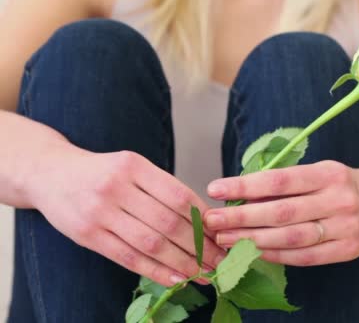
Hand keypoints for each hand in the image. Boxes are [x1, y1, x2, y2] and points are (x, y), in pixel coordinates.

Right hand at [26, 146, 225, 286]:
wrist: (50, 174)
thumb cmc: (103, 172)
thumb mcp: (133, 166)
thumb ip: (164, 188)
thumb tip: (206, 218)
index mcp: (134, 166)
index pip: (179, 196)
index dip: (204, 219)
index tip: (222, 234)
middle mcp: (116, 187)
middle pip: (168, 223)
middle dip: (200, 246)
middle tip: (221, 260)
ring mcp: (99, 213)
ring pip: (151, 244)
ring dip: (183, 263)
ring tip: (205, 273)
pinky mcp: (87, 236)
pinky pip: (128, 258)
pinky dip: (156, 271)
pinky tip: (176, 279)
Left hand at [204, 160, 358, 265]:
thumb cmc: (338, 185)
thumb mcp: (319, 172)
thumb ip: (286, 182)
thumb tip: (237, 194)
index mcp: (329, 173)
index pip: (281, 179)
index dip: (245, 186)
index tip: (216, 189)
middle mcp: (340, 199)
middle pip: (282, 211)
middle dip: (241, 217)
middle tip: (211, 221)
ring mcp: (346, 227)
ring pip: (291, 237)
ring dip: (253, 240)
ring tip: (225, 239)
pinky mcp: (347, 250)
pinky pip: (305, 257)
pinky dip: (275, 255)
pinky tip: (252, 252)